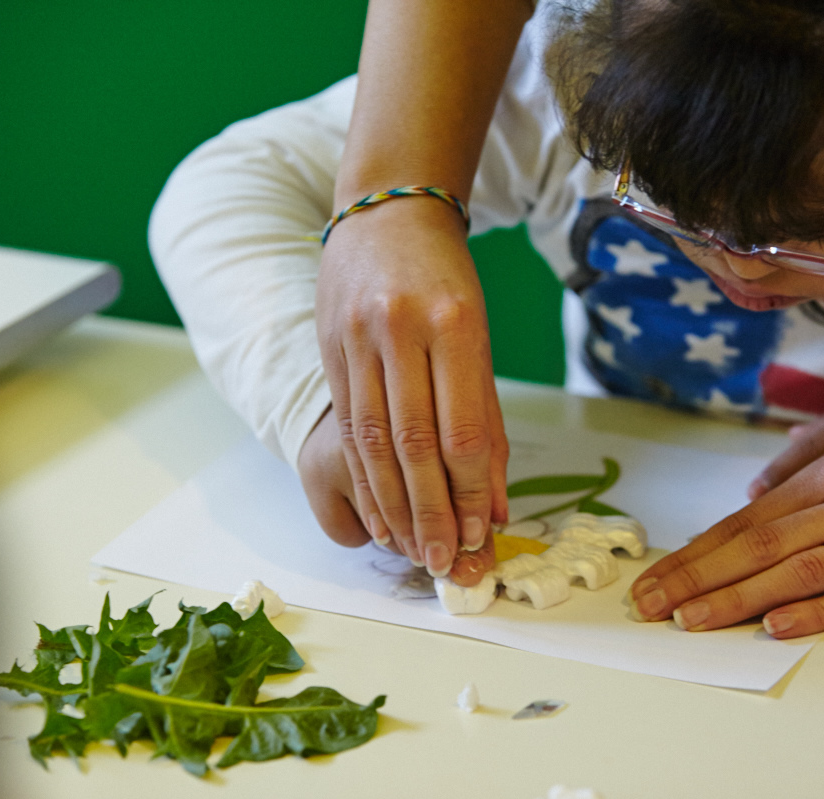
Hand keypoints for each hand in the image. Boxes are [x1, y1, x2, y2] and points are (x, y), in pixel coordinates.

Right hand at [316, 200, 508, 576]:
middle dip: (430, 511)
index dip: (468, 492)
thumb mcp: (480, 339)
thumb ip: (487, 420)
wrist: (386, 213)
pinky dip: (363, 476)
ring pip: (372, 441)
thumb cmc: (446, 279)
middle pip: (415, 443)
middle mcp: (403, 330)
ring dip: (392, 504)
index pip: (462, 429)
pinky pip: (346, 426)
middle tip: (441, 560)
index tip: (475, 536)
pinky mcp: (330, 348)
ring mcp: (359, 338)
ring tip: (410, 548)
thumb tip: (493, 505)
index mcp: (455, 324)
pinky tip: (377, 510)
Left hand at [629, 428, 823, 637]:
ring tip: (693, 620)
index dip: (696, 552)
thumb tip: (748, 503)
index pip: (745, 521)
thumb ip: (799, 478)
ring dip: (739, 597)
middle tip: (652, 605)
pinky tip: (773, 626)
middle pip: (758, 544)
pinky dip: (816, 611)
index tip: (655, 579)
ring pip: (796, 569)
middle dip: (698, 577)